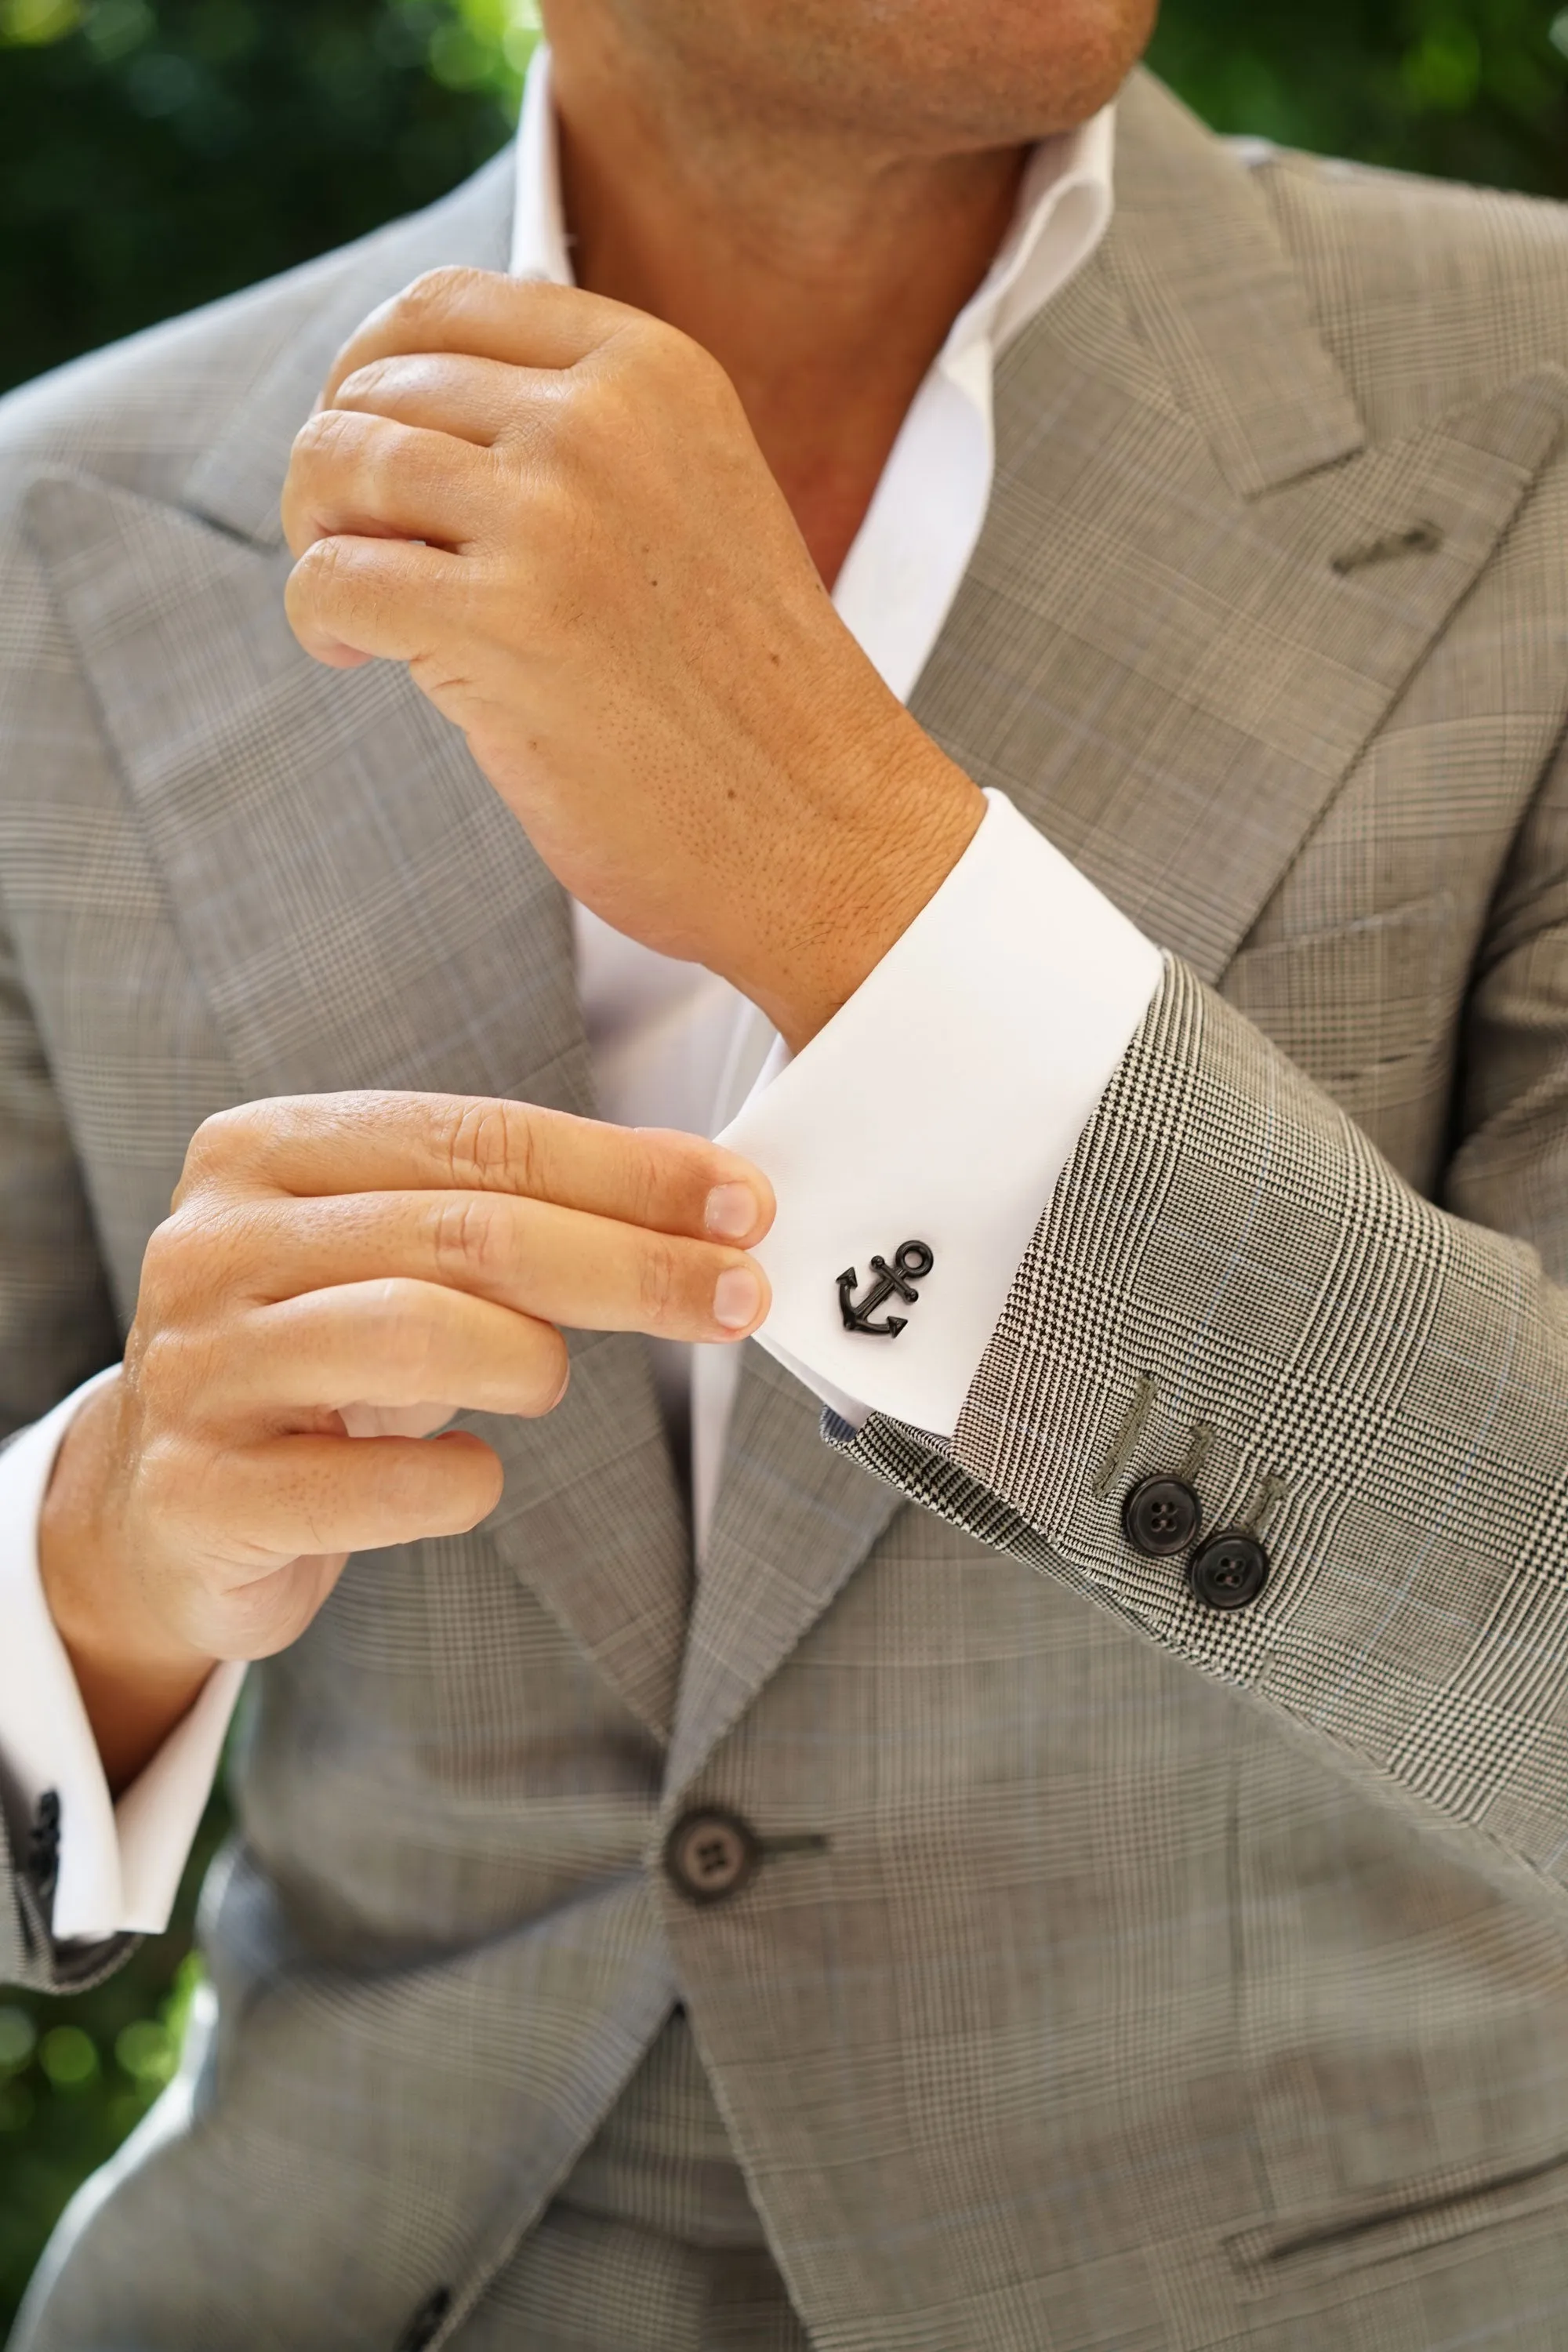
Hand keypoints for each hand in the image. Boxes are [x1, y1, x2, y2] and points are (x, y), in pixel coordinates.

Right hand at [40, 1092, 772, 1788]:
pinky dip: (464, 1483)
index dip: (626, 1170)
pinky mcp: (202, 1493)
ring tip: (548, 1381)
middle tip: (739, 1294)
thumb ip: (513, 1211)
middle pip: (467, 1231)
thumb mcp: (392, 1259)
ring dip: (532, 1362)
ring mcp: (198, 1369)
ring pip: (420, 1334)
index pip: (477, 1138)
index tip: (743, 1202)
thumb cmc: (317, 1365)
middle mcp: (214, 1246)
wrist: (160, 1512)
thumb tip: (712, 1200)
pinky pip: (383, 1485)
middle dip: (631, 1263)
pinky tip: (469, 1476)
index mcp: (263, 1152)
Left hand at [279, 268, 983, 1049]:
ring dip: (316, 539)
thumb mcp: (689, 501)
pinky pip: (328, 579)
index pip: (440, 305)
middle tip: (362, 554)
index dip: (370, 377)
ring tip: (362, 614)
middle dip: (336, 473)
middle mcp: (599, 420)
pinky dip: (318, 621)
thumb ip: (581, 439)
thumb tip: (396, 411)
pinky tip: (361, 660)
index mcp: (651, 371)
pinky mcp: (503, 624)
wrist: (824, 828)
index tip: (377, 463)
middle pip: (373, 386)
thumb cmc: (744, 693)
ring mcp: (552, 517)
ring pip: (334, 463)